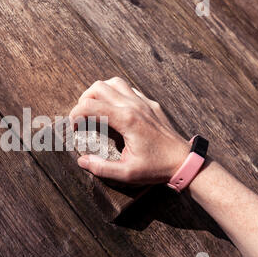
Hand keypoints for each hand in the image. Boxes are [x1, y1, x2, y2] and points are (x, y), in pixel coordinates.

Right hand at [69, 77, 189, 184]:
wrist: (184, 161)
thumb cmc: (157, 168)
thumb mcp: (127, 174)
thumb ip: (102, 168)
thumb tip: (82, 161)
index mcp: (126, 120)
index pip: (90, 106)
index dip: (75, 115)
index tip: (73, 128)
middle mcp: (133, 106)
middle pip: (98, 87)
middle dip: (83, 100)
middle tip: (81, 118)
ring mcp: (143, 102)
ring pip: (113, 82)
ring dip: (99, 92)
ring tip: (94, 109)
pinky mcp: (150, 103)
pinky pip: (128, 88)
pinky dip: (115, 93)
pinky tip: (114, 110)